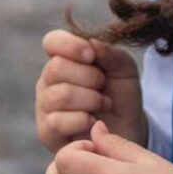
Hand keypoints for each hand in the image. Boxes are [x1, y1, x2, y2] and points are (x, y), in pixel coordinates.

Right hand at [36, 29, 147, 153]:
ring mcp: (45, 106)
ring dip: (91, 100)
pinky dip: (84, 121)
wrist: (127, 131)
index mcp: (64, 59)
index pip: (52, 41)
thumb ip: (109, 52)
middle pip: (57, 67)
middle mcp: (49, 80)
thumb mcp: (124, 69)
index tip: (92, 55)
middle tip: (103, 86)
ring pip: (60, 95)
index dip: (71, 45)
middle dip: (90, 77)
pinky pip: (59, 121)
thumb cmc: (121, 95)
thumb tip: (91, 43)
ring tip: (103, 104)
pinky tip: (94, 123)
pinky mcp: (46, 132)